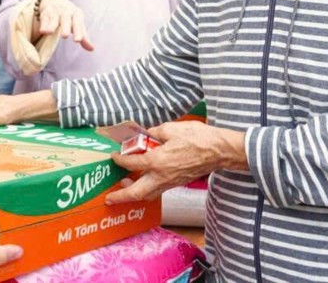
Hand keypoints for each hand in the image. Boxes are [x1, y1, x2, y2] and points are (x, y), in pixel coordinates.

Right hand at [34, 0, 93, 50]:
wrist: (57, 2)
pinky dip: (43, 25)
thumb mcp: (78, 24)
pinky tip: (42, 31)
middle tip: (65, 36)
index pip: (78, 23)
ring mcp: (55, 11)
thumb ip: (84, 37)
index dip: (78, 31)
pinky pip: (44, 19)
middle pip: (66, 19)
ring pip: (54, 18)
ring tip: (49, 32)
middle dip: (65, 27)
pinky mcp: (45, 13)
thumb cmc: (70, 17)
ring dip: (52, 25)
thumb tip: (92, 49)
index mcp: (76, 14)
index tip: (77, 41)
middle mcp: (66, 12)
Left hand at [105, 121, 246, 203]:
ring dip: (134, 194)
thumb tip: (146, 134)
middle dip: (120, 197)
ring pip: (147, 195)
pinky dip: (147, 190)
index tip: (114, 156)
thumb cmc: (198, 138)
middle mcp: (161, 176)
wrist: (218, 150)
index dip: (119, 159)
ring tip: (124, 188)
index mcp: (157, 161)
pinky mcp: (177, 183)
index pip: (131, 163)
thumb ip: (155, 132)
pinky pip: (158, 191)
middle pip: (136, 192)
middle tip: (109, 198)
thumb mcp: (171, 129)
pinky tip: (144, 181)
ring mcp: (170, 182)